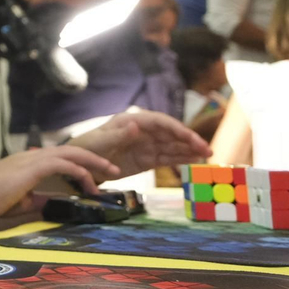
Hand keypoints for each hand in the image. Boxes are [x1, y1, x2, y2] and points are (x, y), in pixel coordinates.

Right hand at [0, 146, 116, 217]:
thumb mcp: (18, 202)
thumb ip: (36, 201)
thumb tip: (52, 205)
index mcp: (28, 163)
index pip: (60, 157)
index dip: (79, 165)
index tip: (93, 178)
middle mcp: (32, 156)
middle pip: (70, 150)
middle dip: (94, 158)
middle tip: (113, 168)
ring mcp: (32, 159)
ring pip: (70, 153)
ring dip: (93, 162)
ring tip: (110, 171)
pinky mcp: (32, 167)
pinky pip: (62, 164)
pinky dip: (79, 171)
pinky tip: (89, 182)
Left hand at [67, 111, 211, 176]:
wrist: (80, 166)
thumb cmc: (87, 148)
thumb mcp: (100, 142)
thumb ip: (119, 135)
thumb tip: (136, 125)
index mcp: (132, 122)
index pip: (160, 122)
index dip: (177, 129)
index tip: (191, 138)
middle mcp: (143, 132)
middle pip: (171, 134)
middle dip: (189, 140)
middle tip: (207, 150)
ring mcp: (146, 147)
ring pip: (172, 147)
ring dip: (189, 150)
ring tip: (207, 155)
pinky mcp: (146, 161)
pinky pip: (167, 159)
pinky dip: (180, 160)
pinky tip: (194, 161)